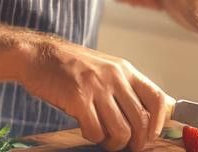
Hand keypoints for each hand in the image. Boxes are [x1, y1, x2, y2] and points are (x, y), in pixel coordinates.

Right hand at [21, 40, 174, 150]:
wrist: (38, 55)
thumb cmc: (71, 66)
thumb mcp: (106, 68)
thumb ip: (127, 87)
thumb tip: (154, 110)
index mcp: (125, 70)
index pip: (157, 99)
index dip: (159, 123)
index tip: (151, 136)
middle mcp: (115, 77)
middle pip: (141, 121)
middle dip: (136, 141)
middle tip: (125, 146)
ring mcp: (97, 87)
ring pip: (121, 131)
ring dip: (114, 143)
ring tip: (104, 139)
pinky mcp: (78, 98)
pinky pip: (96, 131)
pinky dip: (93, 137)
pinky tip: (86, 128)